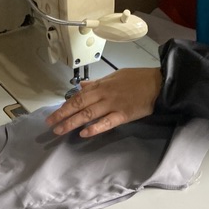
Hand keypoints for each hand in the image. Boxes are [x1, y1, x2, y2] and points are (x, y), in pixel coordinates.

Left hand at [46, 67, 162, 136]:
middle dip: (62, 115)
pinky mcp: (123, 115)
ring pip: (88, 114)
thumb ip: (97, 82)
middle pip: (79, 105)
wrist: (158, 83)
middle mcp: (104, 94)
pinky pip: (106, 122)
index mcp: (102, 84)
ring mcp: (113, 105)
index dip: (64, 105)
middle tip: (50, 124)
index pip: (78, 96)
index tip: (53, 114)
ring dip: (72, 122)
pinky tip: (84, 133)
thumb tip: (83, 85)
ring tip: (60, 130)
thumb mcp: (115, 75)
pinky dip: (95, 128)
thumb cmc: (138, 79)